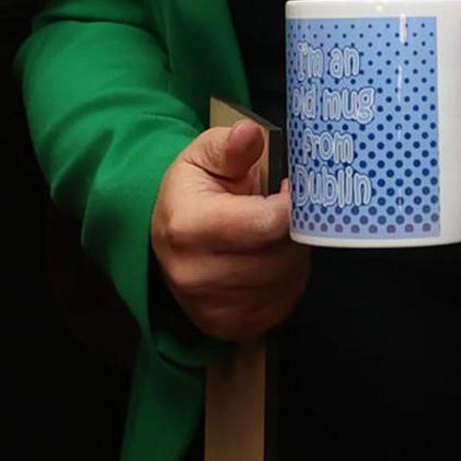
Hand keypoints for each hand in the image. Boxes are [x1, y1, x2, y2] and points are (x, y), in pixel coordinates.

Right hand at [149, 120, 307, 341]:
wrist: (168, 236)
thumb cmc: (192, 192)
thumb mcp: (204, 156)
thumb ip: (231, 147)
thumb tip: (249, 134)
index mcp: (188, 227)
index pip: (264, 224)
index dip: (290, 206)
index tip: (289, 191)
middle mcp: (196, 274)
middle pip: (280, 256)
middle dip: (292, 231)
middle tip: (282, 212)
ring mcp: (212, 307)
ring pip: (286, 280)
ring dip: (292, 255)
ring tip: (272, 235)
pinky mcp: (229, 326)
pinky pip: (284, 302)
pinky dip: (285, 281)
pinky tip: (268, 260)